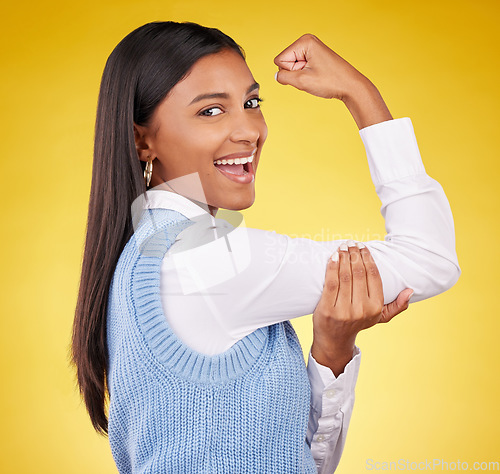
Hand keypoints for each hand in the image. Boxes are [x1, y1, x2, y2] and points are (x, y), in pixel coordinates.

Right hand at [273, 34, 392, 128]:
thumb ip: (283, 78)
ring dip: (300, 76)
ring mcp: (311, 48)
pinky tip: (317, 77)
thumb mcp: (302, 81)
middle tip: (312, 76)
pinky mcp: (314, 56)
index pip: (280, 60)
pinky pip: (300, 68)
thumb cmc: (331, 82)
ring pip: (292, 67)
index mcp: (304, 41)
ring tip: (316, 77)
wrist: (350, 86)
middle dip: (295, 74)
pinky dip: (305, 75)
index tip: (306, 74)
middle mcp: (307, 41)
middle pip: (285, 62)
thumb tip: (276, 76)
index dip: (289, 72)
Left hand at [311, 241, 412, 375]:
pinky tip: (333, 256)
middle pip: (358, 273)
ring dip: (343, 257)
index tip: (363, 247)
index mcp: (375, 308)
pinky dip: (332, 267)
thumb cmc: (357, 323)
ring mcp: (343, 310)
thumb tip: (410, 291)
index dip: (368, 258)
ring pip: (344, 276)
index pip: (373, 276)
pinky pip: (331, 283)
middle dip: (354, 254)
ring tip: (343, 246)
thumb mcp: (379, 317)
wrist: (334, 340)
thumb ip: (397, 306)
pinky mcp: (327, 310)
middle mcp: (361, 309)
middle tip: (351, 242)